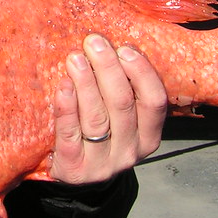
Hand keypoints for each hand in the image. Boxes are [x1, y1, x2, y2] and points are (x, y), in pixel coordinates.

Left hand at [49, 34, 165, 184]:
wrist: (76, 174)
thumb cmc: (99, 134)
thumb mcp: (120, 118)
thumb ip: (122, 89)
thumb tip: (110, 46)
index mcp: (148, 136)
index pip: (155, 102)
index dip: (141, 73)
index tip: (124, 48)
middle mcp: (130, 151)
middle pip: (122, 104)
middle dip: (108, 69)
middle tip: (93, 43)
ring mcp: (103, 163)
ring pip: (97, 118)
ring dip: (86, 84)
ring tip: (75, 59)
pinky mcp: (75, 169)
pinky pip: (70, 136)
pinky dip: (67, 109)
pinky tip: (63, 87)